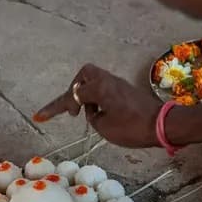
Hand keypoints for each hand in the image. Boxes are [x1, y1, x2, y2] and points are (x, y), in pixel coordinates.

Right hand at [34, 64, 160, 147]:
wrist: (163, 125)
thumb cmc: (133, 127)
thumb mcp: (105, 127)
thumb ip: (93, 115)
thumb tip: (93, 110)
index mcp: (99, 88)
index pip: (71, 96)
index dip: (54, 107)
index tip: (39, 116)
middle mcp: (108, 81)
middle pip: (84, 74)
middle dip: (75, 90)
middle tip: (74, 110)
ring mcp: (118, 84)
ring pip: (95, 80)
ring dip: (87, 95)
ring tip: (89, 116)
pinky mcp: (125, 91)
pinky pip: (104, 88)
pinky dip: (97, 99)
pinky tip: (101, 115)